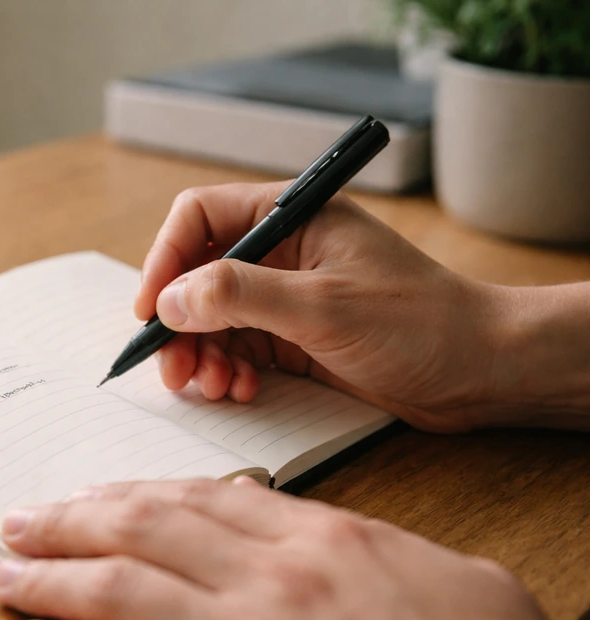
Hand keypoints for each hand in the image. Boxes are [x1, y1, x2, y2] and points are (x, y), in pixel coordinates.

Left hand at [0, 479, 589, 619]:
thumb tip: (302, 527)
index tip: (93, 496)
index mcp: (321, 541)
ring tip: (8, 571)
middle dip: (70, 521)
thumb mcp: (445, 576)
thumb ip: (359, 545)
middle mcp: (268, 582)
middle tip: (24, 518)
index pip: (199, 499)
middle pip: (139, 531)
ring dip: (49, 579)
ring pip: (113, 592)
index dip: (132, 495)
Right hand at [134, 183, 510, 431]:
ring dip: (200, 353)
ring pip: (212, 318)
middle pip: (197, 275)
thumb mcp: (323, 306)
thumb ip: (240, 296)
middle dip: (179, 323)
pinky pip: (237, 349)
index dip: (165, 261)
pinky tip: (239, 391)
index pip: (200, 219)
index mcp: (292, 217)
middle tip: (173, 368)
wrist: (480, 372)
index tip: (150, 310)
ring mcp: (286, 296)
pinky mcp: (294, 337)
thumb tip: (169, 300)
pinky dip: (227, 371)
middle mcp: (282, 252)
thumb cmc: (420, 323)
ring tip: (212, 386)